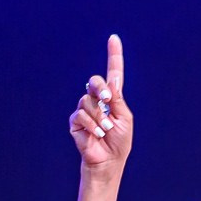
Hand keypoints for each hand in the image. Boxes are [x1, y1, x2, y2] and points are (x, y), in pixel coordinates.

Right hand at [69, 34, 131, 174]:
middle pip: (94, 81)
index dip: (113, 55)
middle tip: (107, 98)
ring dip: (99, 117)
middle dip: (100, 87)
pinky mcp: (75, 122)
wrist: (108, 162)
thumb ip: (117, 100)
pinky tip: (97, 134)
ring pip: (87, 101)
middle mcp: (97, 100)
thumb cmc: (119, 142)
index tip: (114, 38)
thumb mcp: (124, 118)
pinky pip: (81, 115)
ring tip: (105, 130)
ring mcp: (85, 110)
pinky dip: (91, 124)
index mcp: (112, 98)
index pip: (113, 73)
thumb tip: (111, 82)